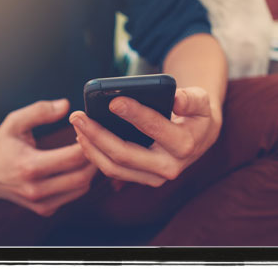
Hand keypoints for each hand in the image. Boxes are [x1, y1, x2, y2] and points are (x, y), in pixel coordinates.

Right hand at [0, 99, 96, 215]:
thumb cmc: (2, 144)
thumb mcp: (15, 121)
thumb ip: (40, 111)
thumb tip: (66, 105)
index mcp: (29, 166)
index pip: (73, 157)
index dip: (87, 141)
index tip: (86, 129)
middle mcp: (35, 190)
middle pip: (82, 176)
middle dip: (93, 157)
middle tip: (94, 140)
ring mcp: (40, 203)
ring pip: (82, 188)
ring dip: (89, 169)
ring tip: (86, 150)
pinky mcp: (45, 209)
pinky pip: (73, 195)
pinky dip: (79, 180)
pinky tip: (75, 165)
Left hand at [69, 87, 221, 186]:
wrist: (199, 134)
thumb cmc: (195, 112)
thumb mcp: (201, 100)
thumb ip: (191, 98)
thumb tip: (176, 99)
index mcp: (184, 144)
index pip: (154, 128)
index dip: (133, 114)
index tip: (112, 101)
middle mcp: (169, 167)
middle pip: (124, 155)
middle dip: (97, 134)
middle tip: (77, 116)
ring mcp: (153, 177)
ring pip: (113, 168)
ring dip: (90, 146)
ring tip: (77, 125)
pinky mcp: (141, 178)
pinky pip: (112, 170)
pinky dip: (95, 154)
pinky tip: (82, 136)